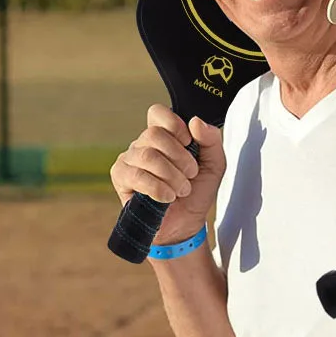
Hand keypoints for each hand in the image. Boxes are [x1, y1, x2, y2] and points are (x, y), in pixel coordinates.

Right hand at [110, 106, 224, 244]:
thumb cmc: (197, 192)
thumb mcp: (214, 164)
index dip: (174, 124)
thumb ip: (211, 140)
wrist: (186, 224)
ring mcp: (129, 159)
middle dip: (179, 157)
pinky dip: (158, 188)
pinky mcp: (120, 177)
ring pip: (147, 155)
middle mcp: (143, 143)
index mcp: (164, 135)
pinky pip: (136, 175)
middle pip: (153, 134)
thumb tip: (194, 121)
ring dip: (171, 175)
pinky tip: (168, 197)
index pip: (157, 112)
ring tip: (182, 190)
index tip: (189, 143)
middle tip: (191, 174)